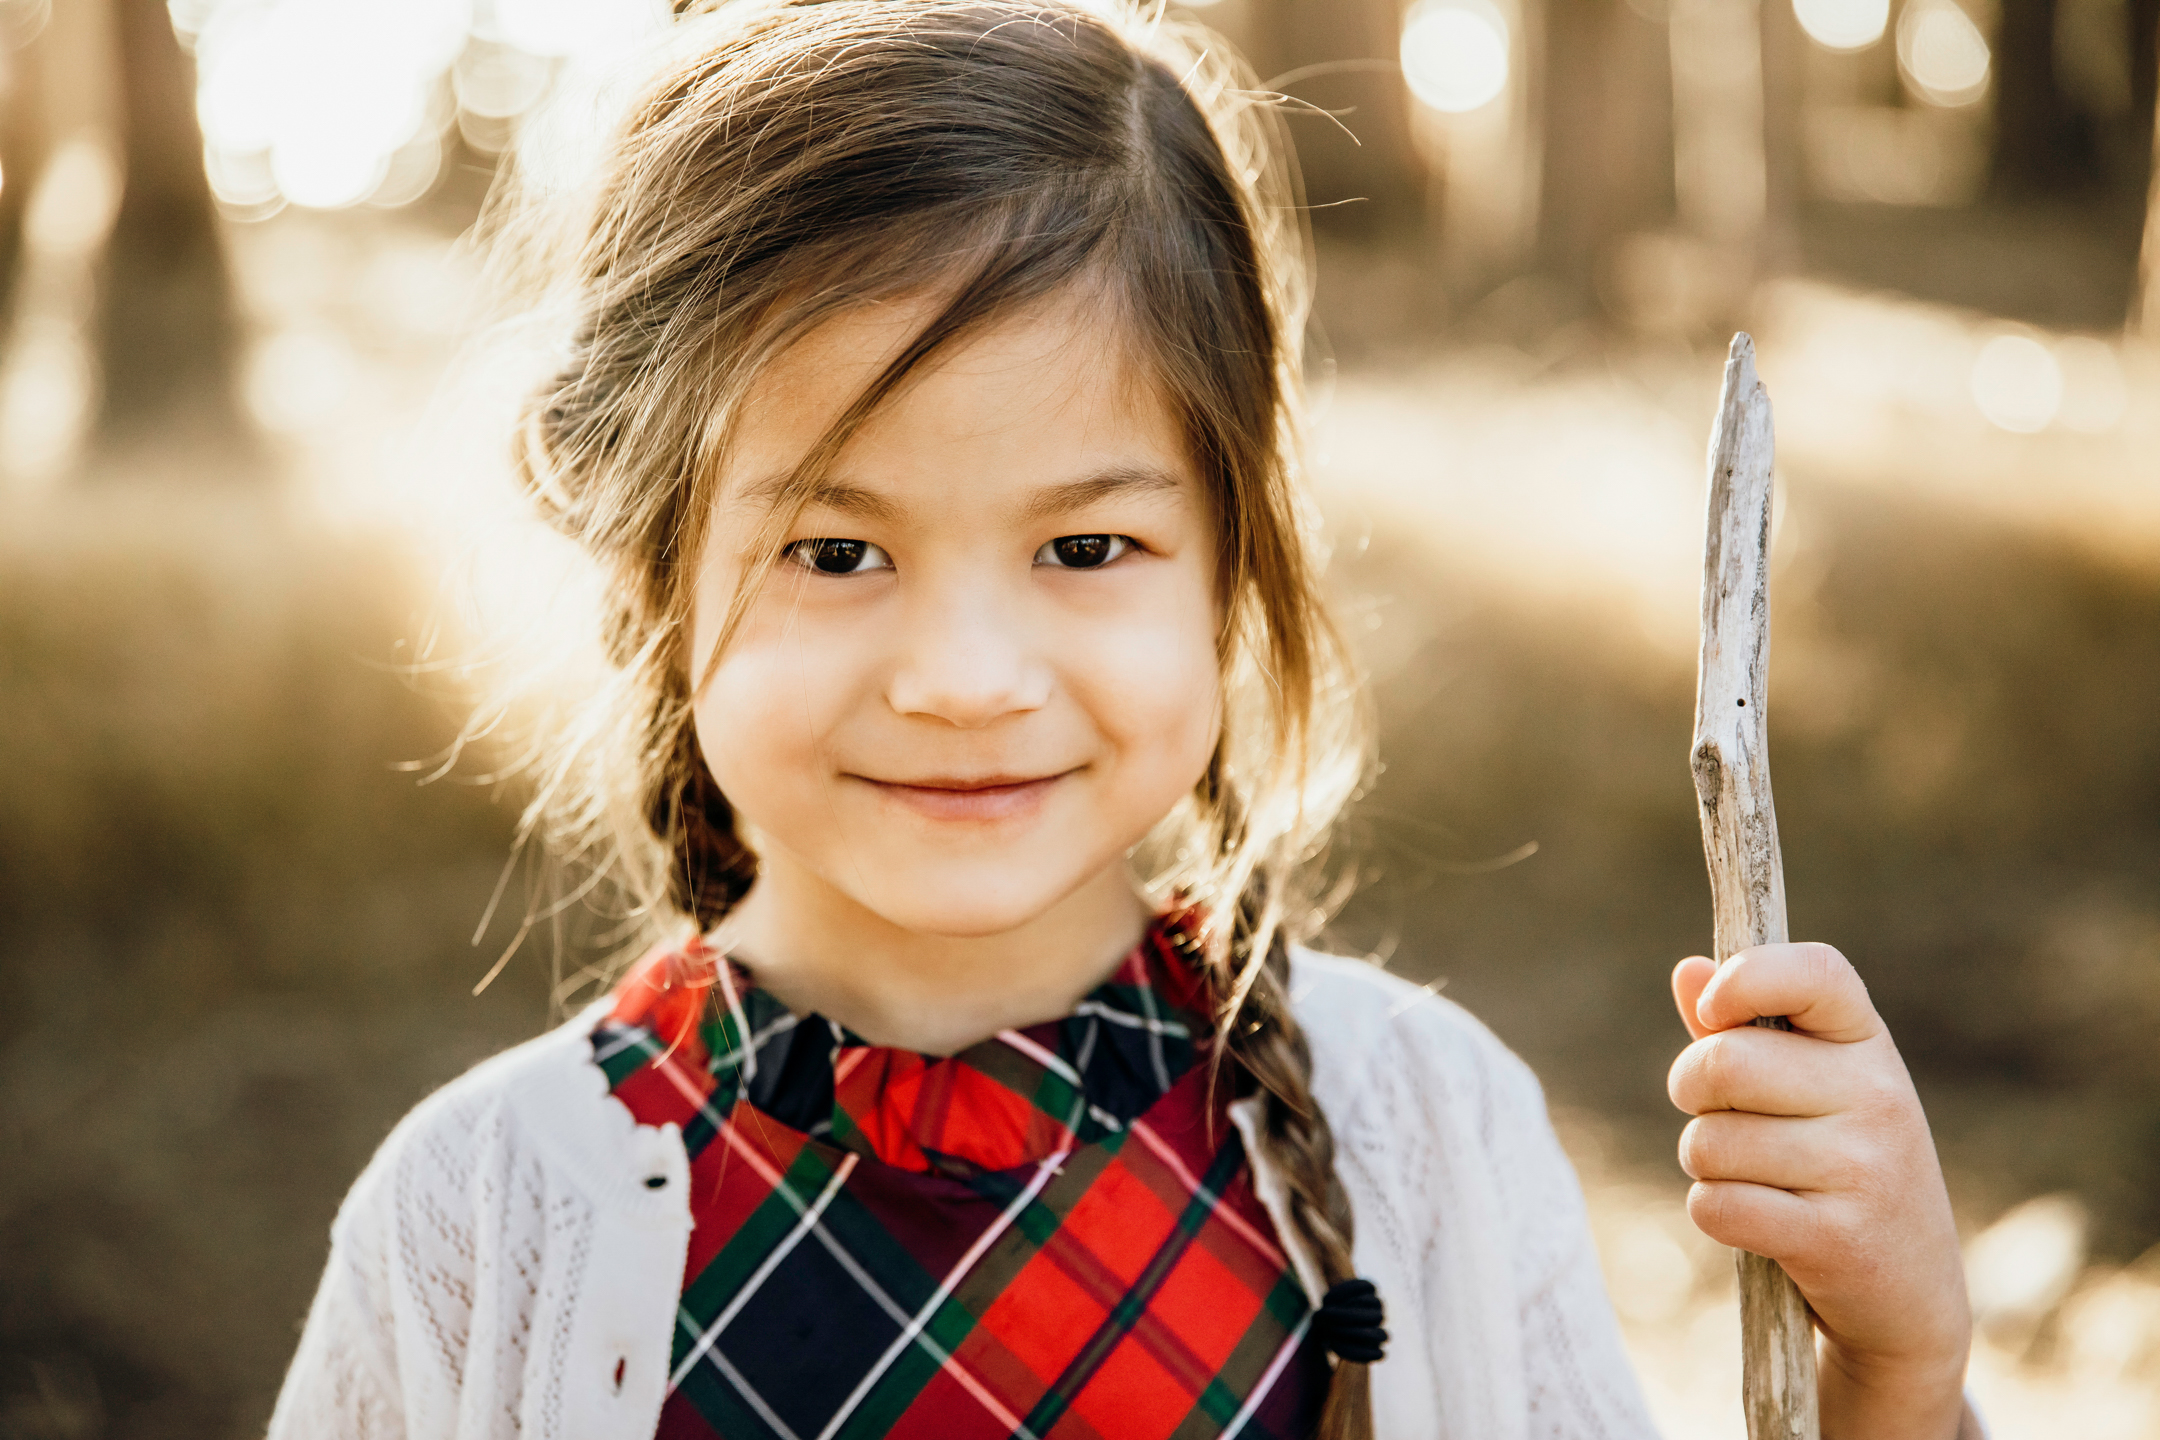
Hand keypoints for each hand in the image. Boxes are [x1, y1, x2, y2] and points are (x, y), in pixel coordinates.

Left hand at [1668, 943, 1973, 1439]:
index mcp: (1869, 1043)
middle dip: (1691, 1093)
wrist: (1911, 1297)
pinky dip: (1715, 1214)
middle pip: (1723, 1063)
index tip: (1714, 1012)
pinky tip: (1758, 1223)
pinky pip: (1716, 1205)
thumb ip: (1744, 1031)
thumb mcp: (1813, 1090)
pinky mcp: (1838, 1238)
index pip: (1813, 971)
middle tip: (1720, 1119)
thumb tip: (1688, 972)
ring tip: (1754, 1180)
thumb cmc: (1841, 1171)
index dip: (1745, 977)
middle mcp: (1878, 1096)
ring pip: (1708, 1141)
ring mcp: (1864, 1168)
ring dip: (1705, 1165)